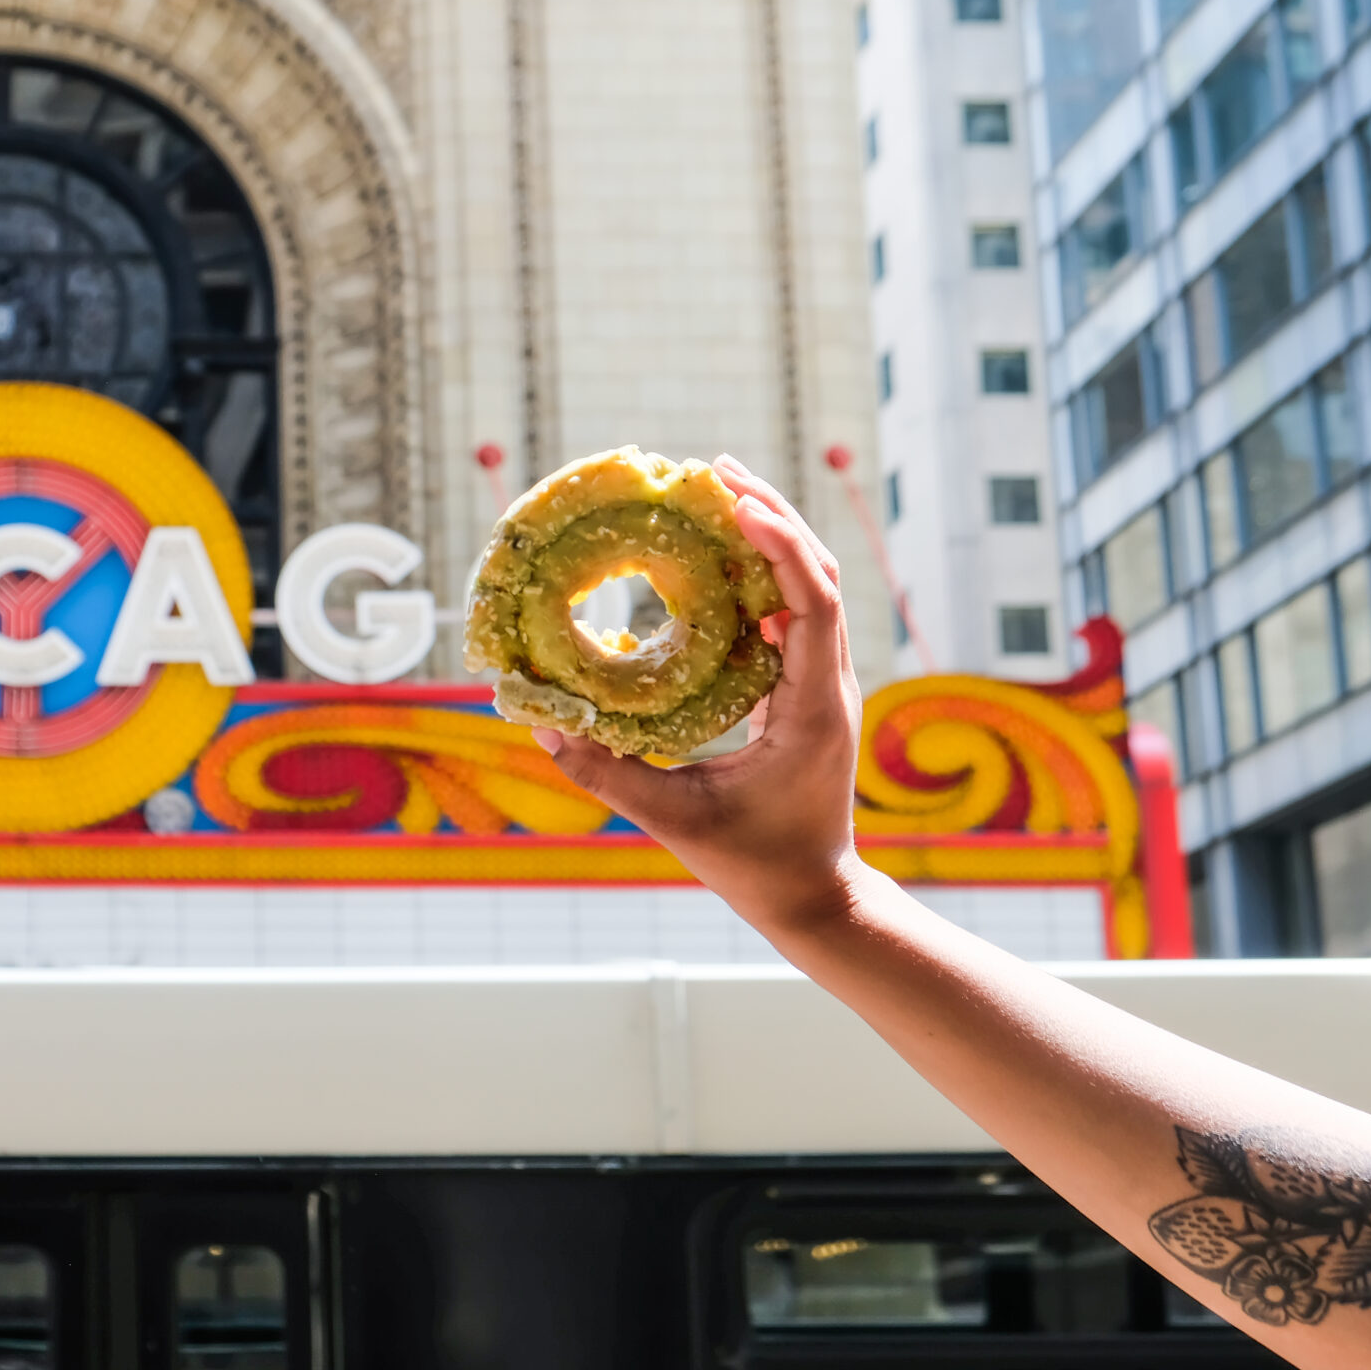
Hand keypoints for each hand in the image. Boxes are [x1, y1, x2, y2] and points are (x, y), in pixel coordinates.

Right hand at [534, 456, 871, 938]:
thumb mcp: (675, 821)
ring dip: (772, 535)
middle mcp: (829, 685)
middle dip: (773, 514)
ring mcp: (823, 685)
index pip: (811, 603)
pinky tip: (720, 554)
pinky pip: (792, 613)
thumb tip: (541, 723)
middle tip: (715, 471)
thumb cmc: (754, 865)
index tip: (736, 503)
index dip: (779, 546)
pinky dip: (763, 572)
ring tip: (720, 491)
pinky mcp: (806, 691)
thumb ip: (608, 773)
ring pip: (810, 588)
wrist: (815, 898)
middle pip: (818, 575)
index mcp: (812, 708)